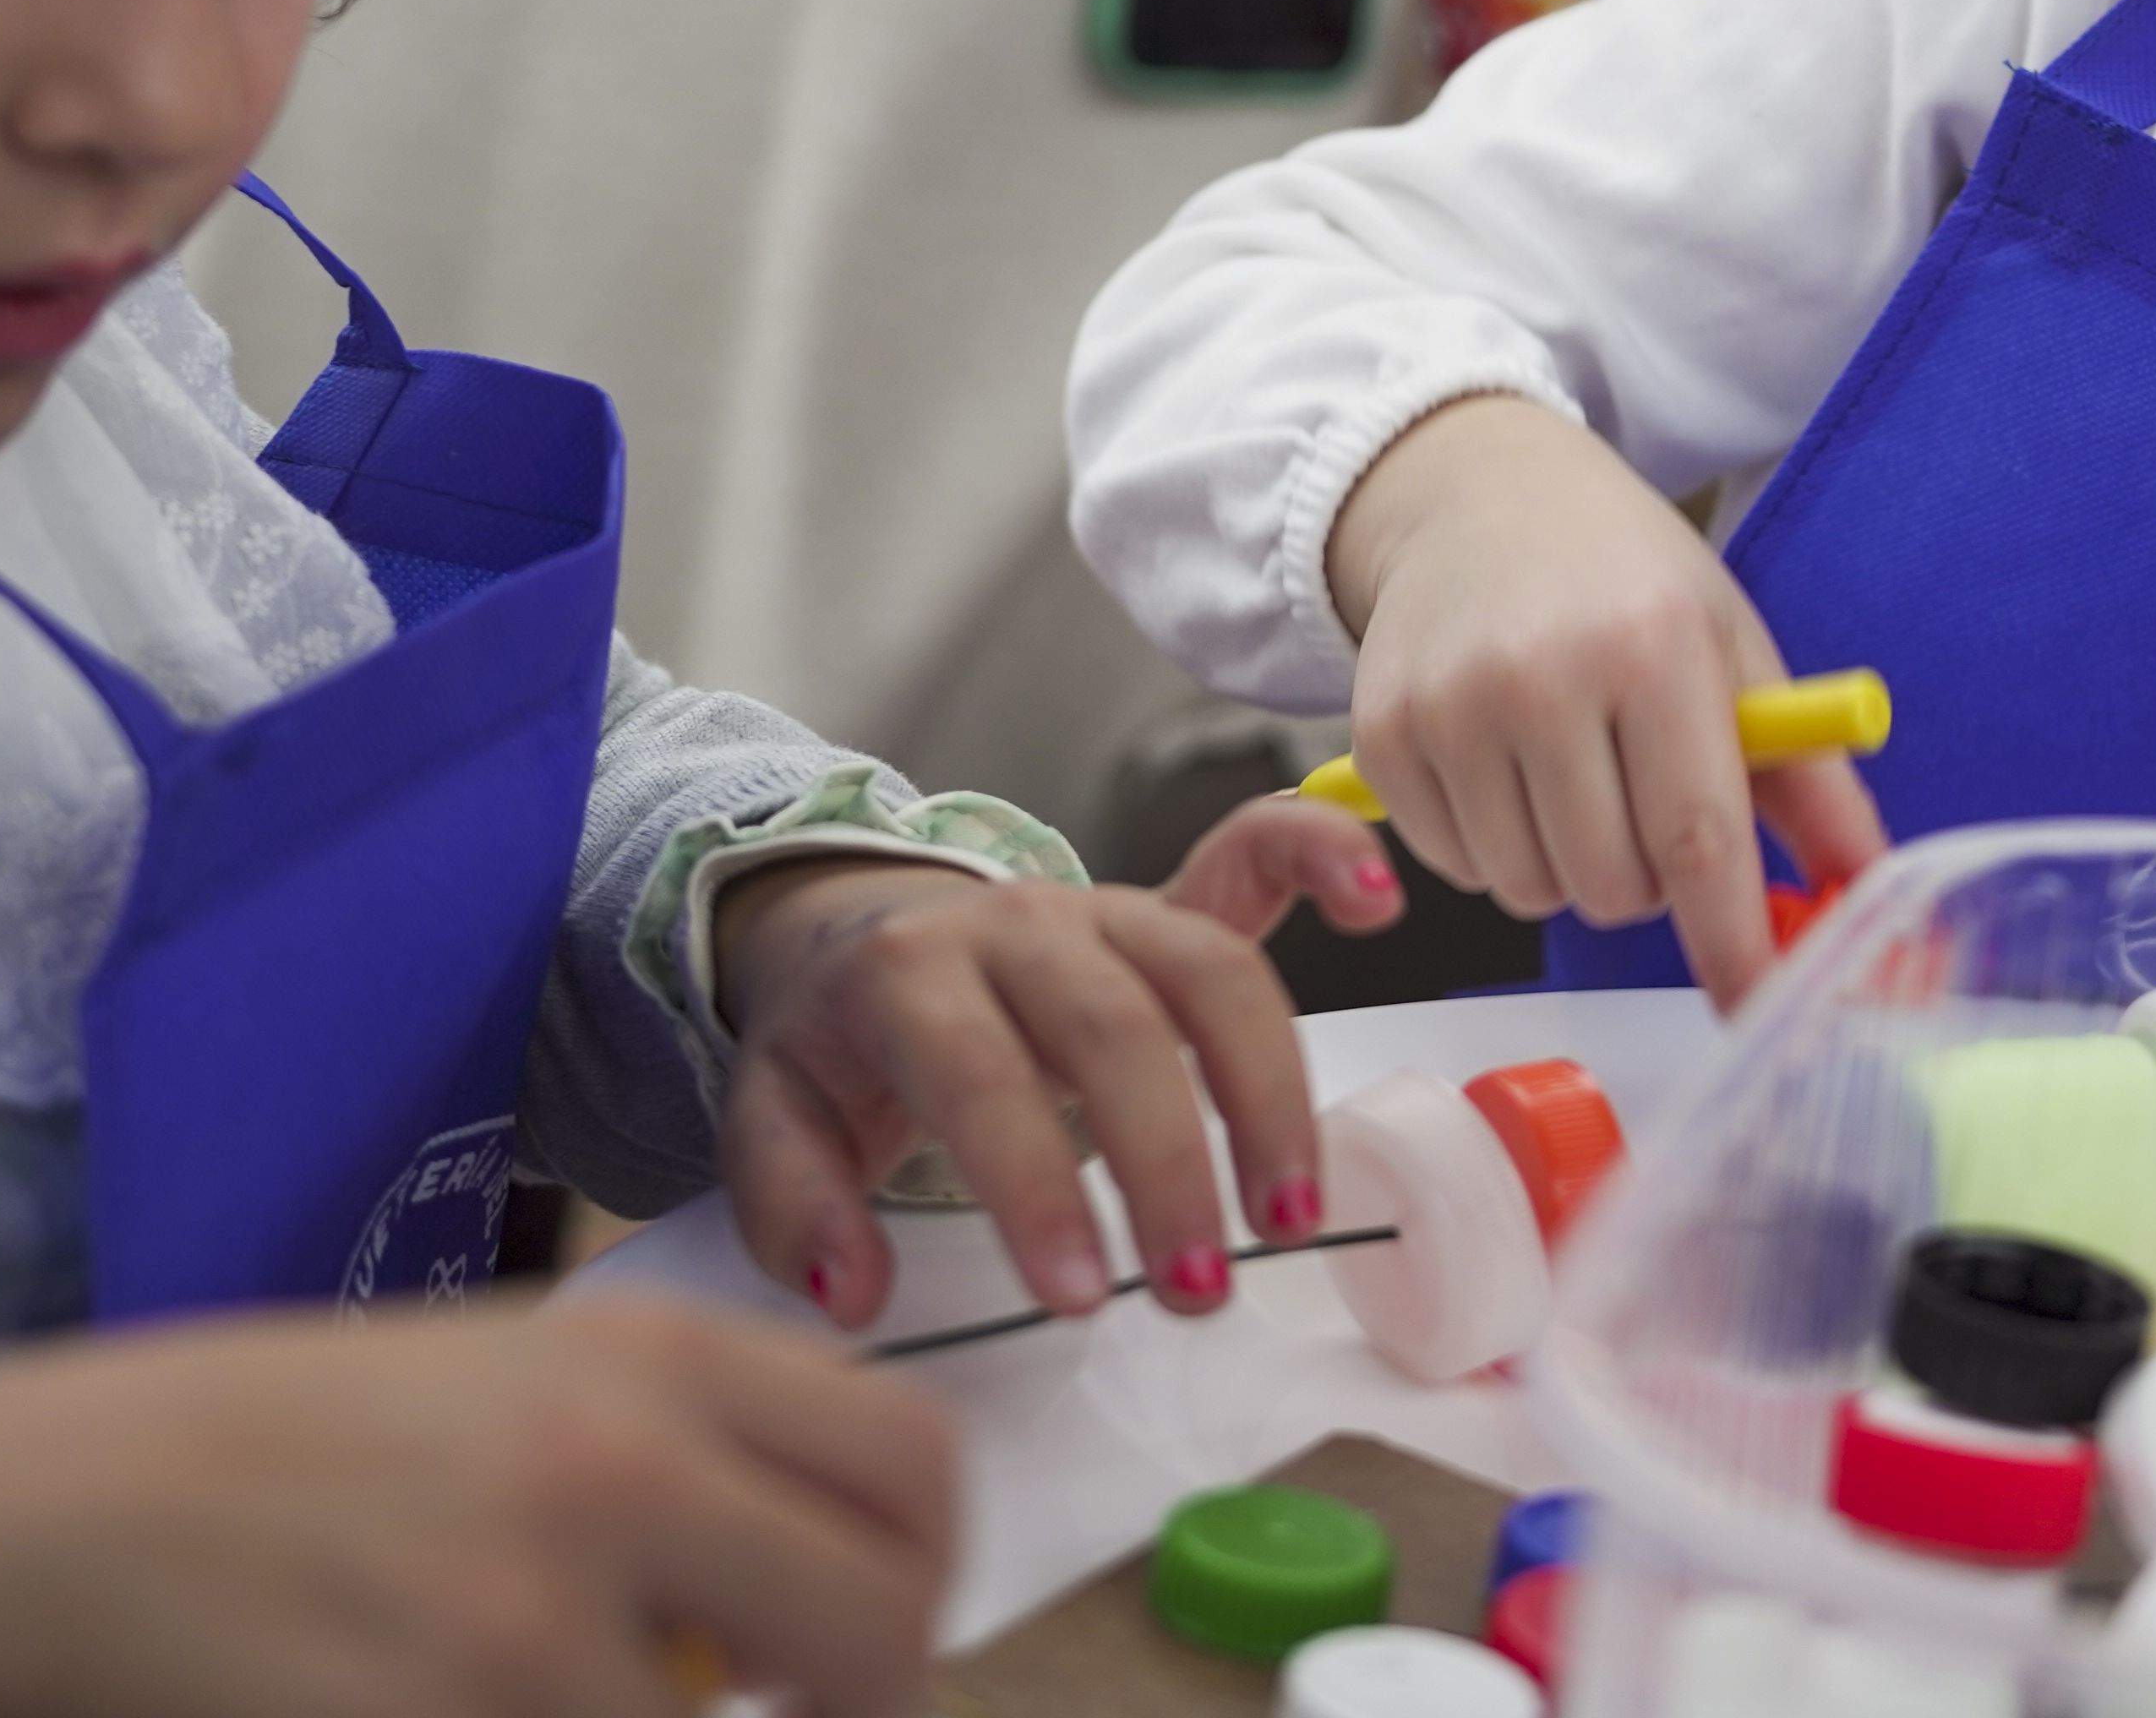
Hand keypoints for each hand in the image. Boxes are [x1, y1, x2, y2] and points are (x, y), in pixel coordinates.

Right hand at [0, 1306, 955, 1717]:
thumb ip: (677, 1455)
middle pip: (881, 1629)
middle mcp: (618, 1475)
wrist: (57, 1511)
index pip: (915, 1466)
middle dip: (863, 1699)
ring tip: (572, 1691)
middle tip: (781, 1710)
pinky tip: (479, 1714)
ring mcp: (531, 1621)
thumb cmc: (289, 1442)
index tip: (870, 1630)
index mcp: (652, 1362)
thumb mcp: (512, 1380)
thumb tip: (810, 1576)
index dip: (923, 1573)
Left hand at [712, 831, 1389, 1335]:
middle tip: (1194, 1293)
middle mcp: (1018, 922)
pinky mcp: (1169, 902)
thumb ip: (794, 1208)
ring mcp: (1106, 905)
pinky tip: (1383, 901)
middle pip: (1114, 1026)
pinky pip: (1256, 857)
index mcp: (907, 970)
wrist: (853, 932)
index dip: (1032, 1183)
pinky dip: (1325, 856)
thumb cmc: (833, 1044)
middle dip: (1168, 1163)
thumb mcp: (772, 1119)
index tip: (1077, 1298)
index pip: (977, 1074)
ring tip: (1294, 1215)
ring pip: (1210, 971)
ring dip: (1268, 1092)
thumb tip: (855, 1294)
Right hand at [1328, 393, 1887, 1005]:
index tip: (1757, 1008)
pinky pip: (1453, 869)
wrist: (1475, 493)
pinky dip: (1492, 847)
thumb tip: (1864, 888)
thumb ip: (1803, 778)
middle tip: (1643, 802)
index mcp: (1653, 645)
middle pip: (1611, 887)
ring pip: (1529, 892)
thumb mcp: (1731, 645)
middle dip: (1645, 881)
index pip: (1697, 836)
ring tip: (1572, 775)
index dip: (1731, 941)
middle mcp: (1542, 673)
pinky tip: (1503, 766)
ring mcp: (1450, 705)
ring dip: (1566, 868)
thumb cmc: (1626, 577)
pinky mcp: (1380, 733)